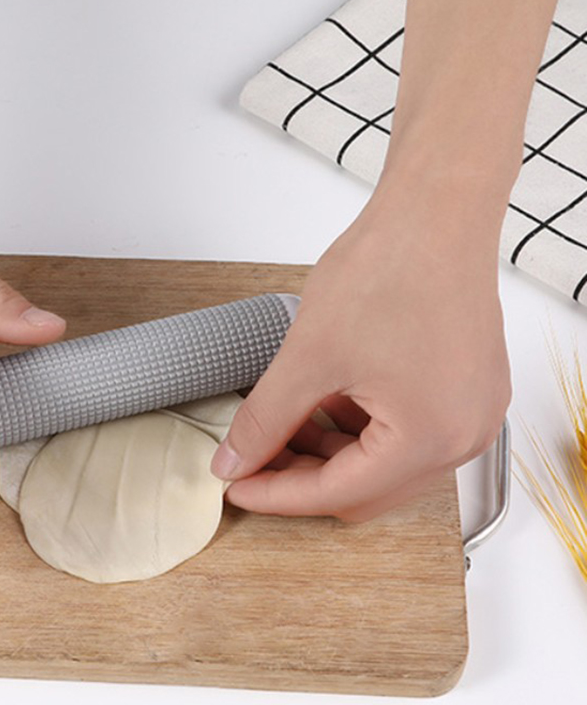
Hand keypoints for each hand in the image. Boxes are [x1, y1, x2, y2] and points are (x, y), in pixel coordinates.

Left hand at [211, 178, 511, 520]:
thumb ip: (263, 421)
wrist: (437, 209)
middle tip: (252, 461)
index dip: (275, 494)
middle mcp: (462, 440)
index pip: (336, 494)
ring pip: (383, 469)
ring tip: (280, 429)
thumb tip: (233, 462)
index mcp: (428, 439)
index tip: (234, 487)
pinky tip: (320, 408)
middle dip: (302, 480)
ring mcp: (470, 417)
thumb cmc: (390, 269)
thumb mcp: (307, 358)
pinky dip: (359, 433)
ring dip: (329, 457)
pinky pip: (405, 438)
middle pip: (364, 493)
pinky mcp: (467, 395)